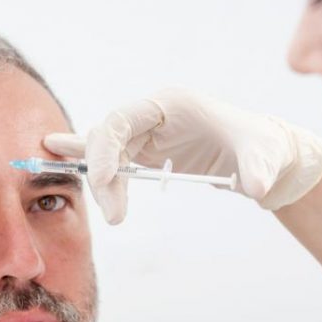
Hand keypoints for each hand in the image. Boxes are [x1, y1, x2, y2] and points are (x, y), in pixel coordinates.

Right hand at [44, 87, 321, 223]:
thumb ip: (258, 171)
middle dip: (104, 175)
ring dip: (103, 184)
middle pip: (108, 138)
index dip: (106, 145)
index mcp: (172, 104)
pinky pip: (110, 155)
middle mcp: (153, 115)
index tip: (105, 179)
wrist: (262, 157)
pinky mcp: (144, 151)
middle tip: (114, 215)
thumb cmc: (262, 148)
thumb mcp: (264, 158)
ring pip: (106, 152)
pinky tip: (57, 155)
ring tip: (115, 217)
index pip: (124, 118)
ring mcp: (146, 132)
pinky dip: (88, 160)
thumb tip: (258, 188)